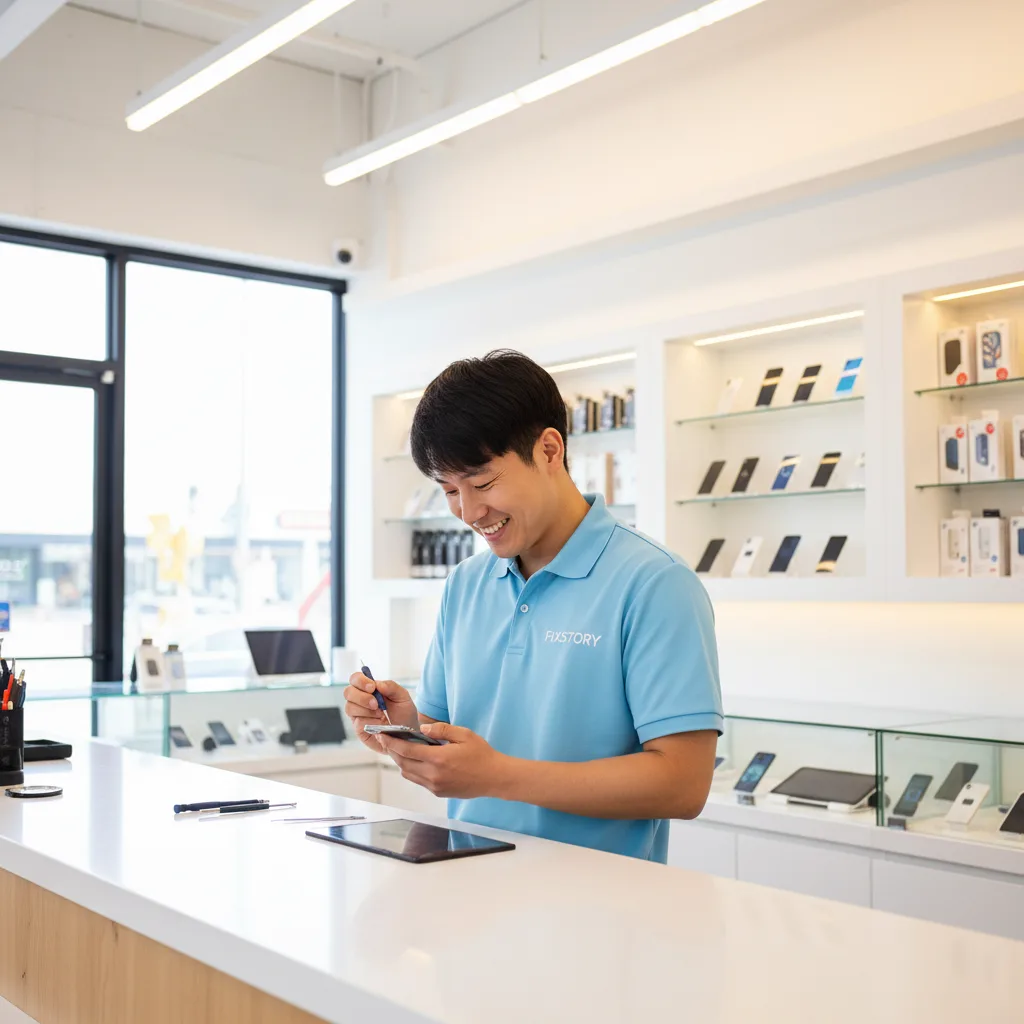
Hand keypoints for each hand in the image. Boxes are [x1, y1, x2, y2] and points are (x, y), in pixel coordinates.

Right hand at [344, 672, 418, 751]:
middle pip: (348, 692)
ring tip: (381, 715)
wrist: (408, 734)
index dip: (360, 681)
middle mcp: (360, 701)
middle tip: (376, 704)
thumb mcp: (402, 697)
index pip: (355, 679)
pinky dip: (370, 722)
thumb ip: (391, 687)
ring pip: (350, 707)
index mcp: (369, 689)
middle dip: (362, 697)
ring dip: (366, 711)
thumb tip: (377, 683)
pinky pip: (357, 723)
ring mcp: (358, 715)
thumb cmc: (403, 714)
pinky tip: (380, 724)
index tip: (372, 687)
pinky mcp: (359, 729)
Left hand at [378, 723, 510, 799]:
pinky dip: (412, 770)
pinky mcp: (438, 792)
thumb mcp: (464, 734)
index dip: (392, 742)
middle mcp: (433, 775)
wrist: (494, 778)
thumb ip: (441, 730)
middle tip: (387, 740)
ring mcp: (435, 786)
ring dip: (401, 762)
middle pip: (403, 764)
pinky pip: (418, 781)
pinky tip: (415, 760)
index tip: (383, 735)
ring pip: (408, 774)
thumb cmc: (482, 754)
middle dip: (392, 751)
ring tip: (399, 749)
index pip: (406, 751)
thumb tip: (421, 729)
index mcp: (439, 759)